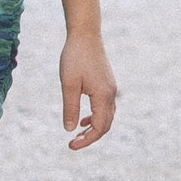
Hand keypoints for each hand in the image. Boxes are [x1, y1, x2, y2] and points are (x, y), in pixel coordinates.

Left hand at [60, 27, 117, 149]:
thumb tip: (70, 130)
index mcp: (103, 95)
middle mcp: (111, 94)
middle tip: (72, 144)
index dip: (86, 140)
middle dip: (90, 137)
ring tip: (77, 135)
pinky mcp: (107, 83)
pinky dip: (96, 117)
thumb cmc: (75, 57)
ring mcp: (110, 88)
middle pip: (105, 124)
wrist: (85, 34)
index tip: (70, 146)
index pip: (99, 127)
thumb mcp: (69, 85)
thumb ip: (70, 108)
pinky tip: (83, 119)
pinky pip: (105, 107)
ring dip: (94, 128)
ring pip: (107, 116)